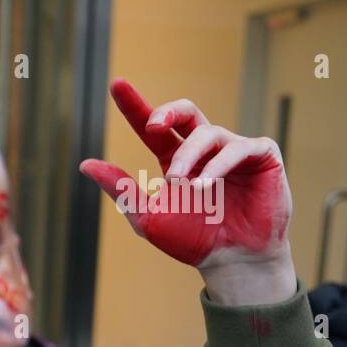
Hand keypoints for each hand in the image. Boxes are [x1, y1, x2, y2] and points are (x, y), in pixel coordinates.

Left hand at [80, 79, 295, 305]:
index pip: (154, 127)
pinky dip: (219, 163)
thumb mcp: (147, 216)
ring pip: (208, 134)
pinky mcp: (262, 156)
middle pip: (186, 112)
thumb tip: (85, 164)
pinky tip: (206, 184)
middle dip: (167, 112)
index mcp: (176, 160)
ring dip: (189, 157)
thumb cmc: (192, 240)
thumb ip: (120, 188)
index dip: (135, 106)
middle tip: (151, 126)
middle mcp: (204, 150)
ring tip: (181, 184)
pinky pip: (240, 147)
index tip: (117, 84)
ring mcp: (234, 149)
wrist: (231, 261)